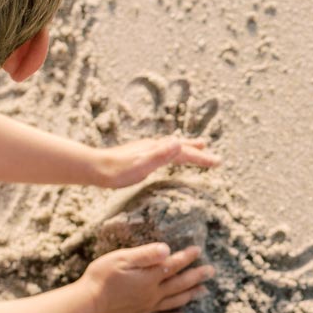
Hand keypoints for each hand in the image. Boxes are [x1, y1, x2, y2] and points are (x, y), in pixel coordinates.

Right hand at [81, 242, 214, 312]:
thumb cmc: (102, 277)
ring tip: (203, 291)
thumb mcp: (122, 259)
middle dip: (197, 276)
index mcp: (150, 277)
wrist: (88, 304)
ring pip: (174, 301)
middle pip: (180, 284)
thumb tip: (167, 250)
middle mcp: (153, 293)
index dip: (187, 257)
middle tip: (211, 272)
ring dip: (190, 295)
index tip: (198, 250)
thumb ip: (146, 255)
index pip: (174, 265)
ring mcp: (147, 307)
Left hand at [92, 136, 219, 188]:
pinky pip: (163, 153)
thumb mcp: (141, 165)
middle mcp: (154, 147)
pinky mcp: (139, 156)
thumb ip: (159, 154)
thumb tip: (178, 141)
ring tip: (197, 147)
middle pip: (180, 147)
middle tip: (211, 153)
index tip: (218, 162)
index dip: (202, 158)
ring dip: (186, 148)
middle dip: (197, 151)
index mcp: (157, 150)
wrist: (94, 168)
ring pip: (172, 148)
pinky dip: (173, 153)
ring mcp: (146, 150)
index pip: (185, 153)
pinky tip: (168, 156)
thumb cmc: (116, 171)